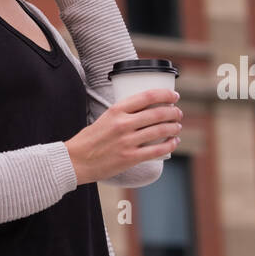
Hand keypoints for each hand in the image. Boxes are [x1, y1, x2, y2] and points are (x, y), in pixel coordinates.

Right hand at [64, 89, 182, 183]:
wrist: (77, 160)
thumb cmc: (90, 139)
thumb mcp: (104, 118)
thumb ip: (122, 114)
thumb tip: (145, 112)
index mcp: (116, 110)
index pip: (147, 96)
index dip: (165, 94)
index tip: (174, 96)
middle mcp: (123, 124)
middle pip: (157, 113)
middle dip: (173, 112)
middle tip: (178, 113)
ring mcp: (127, 141)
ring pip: (160, 130)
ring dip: (173, 127)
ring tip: (177, 126)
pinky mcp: (130, 158)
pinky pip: (156, 150)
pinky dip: (169, 145)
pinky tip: (174, 142)